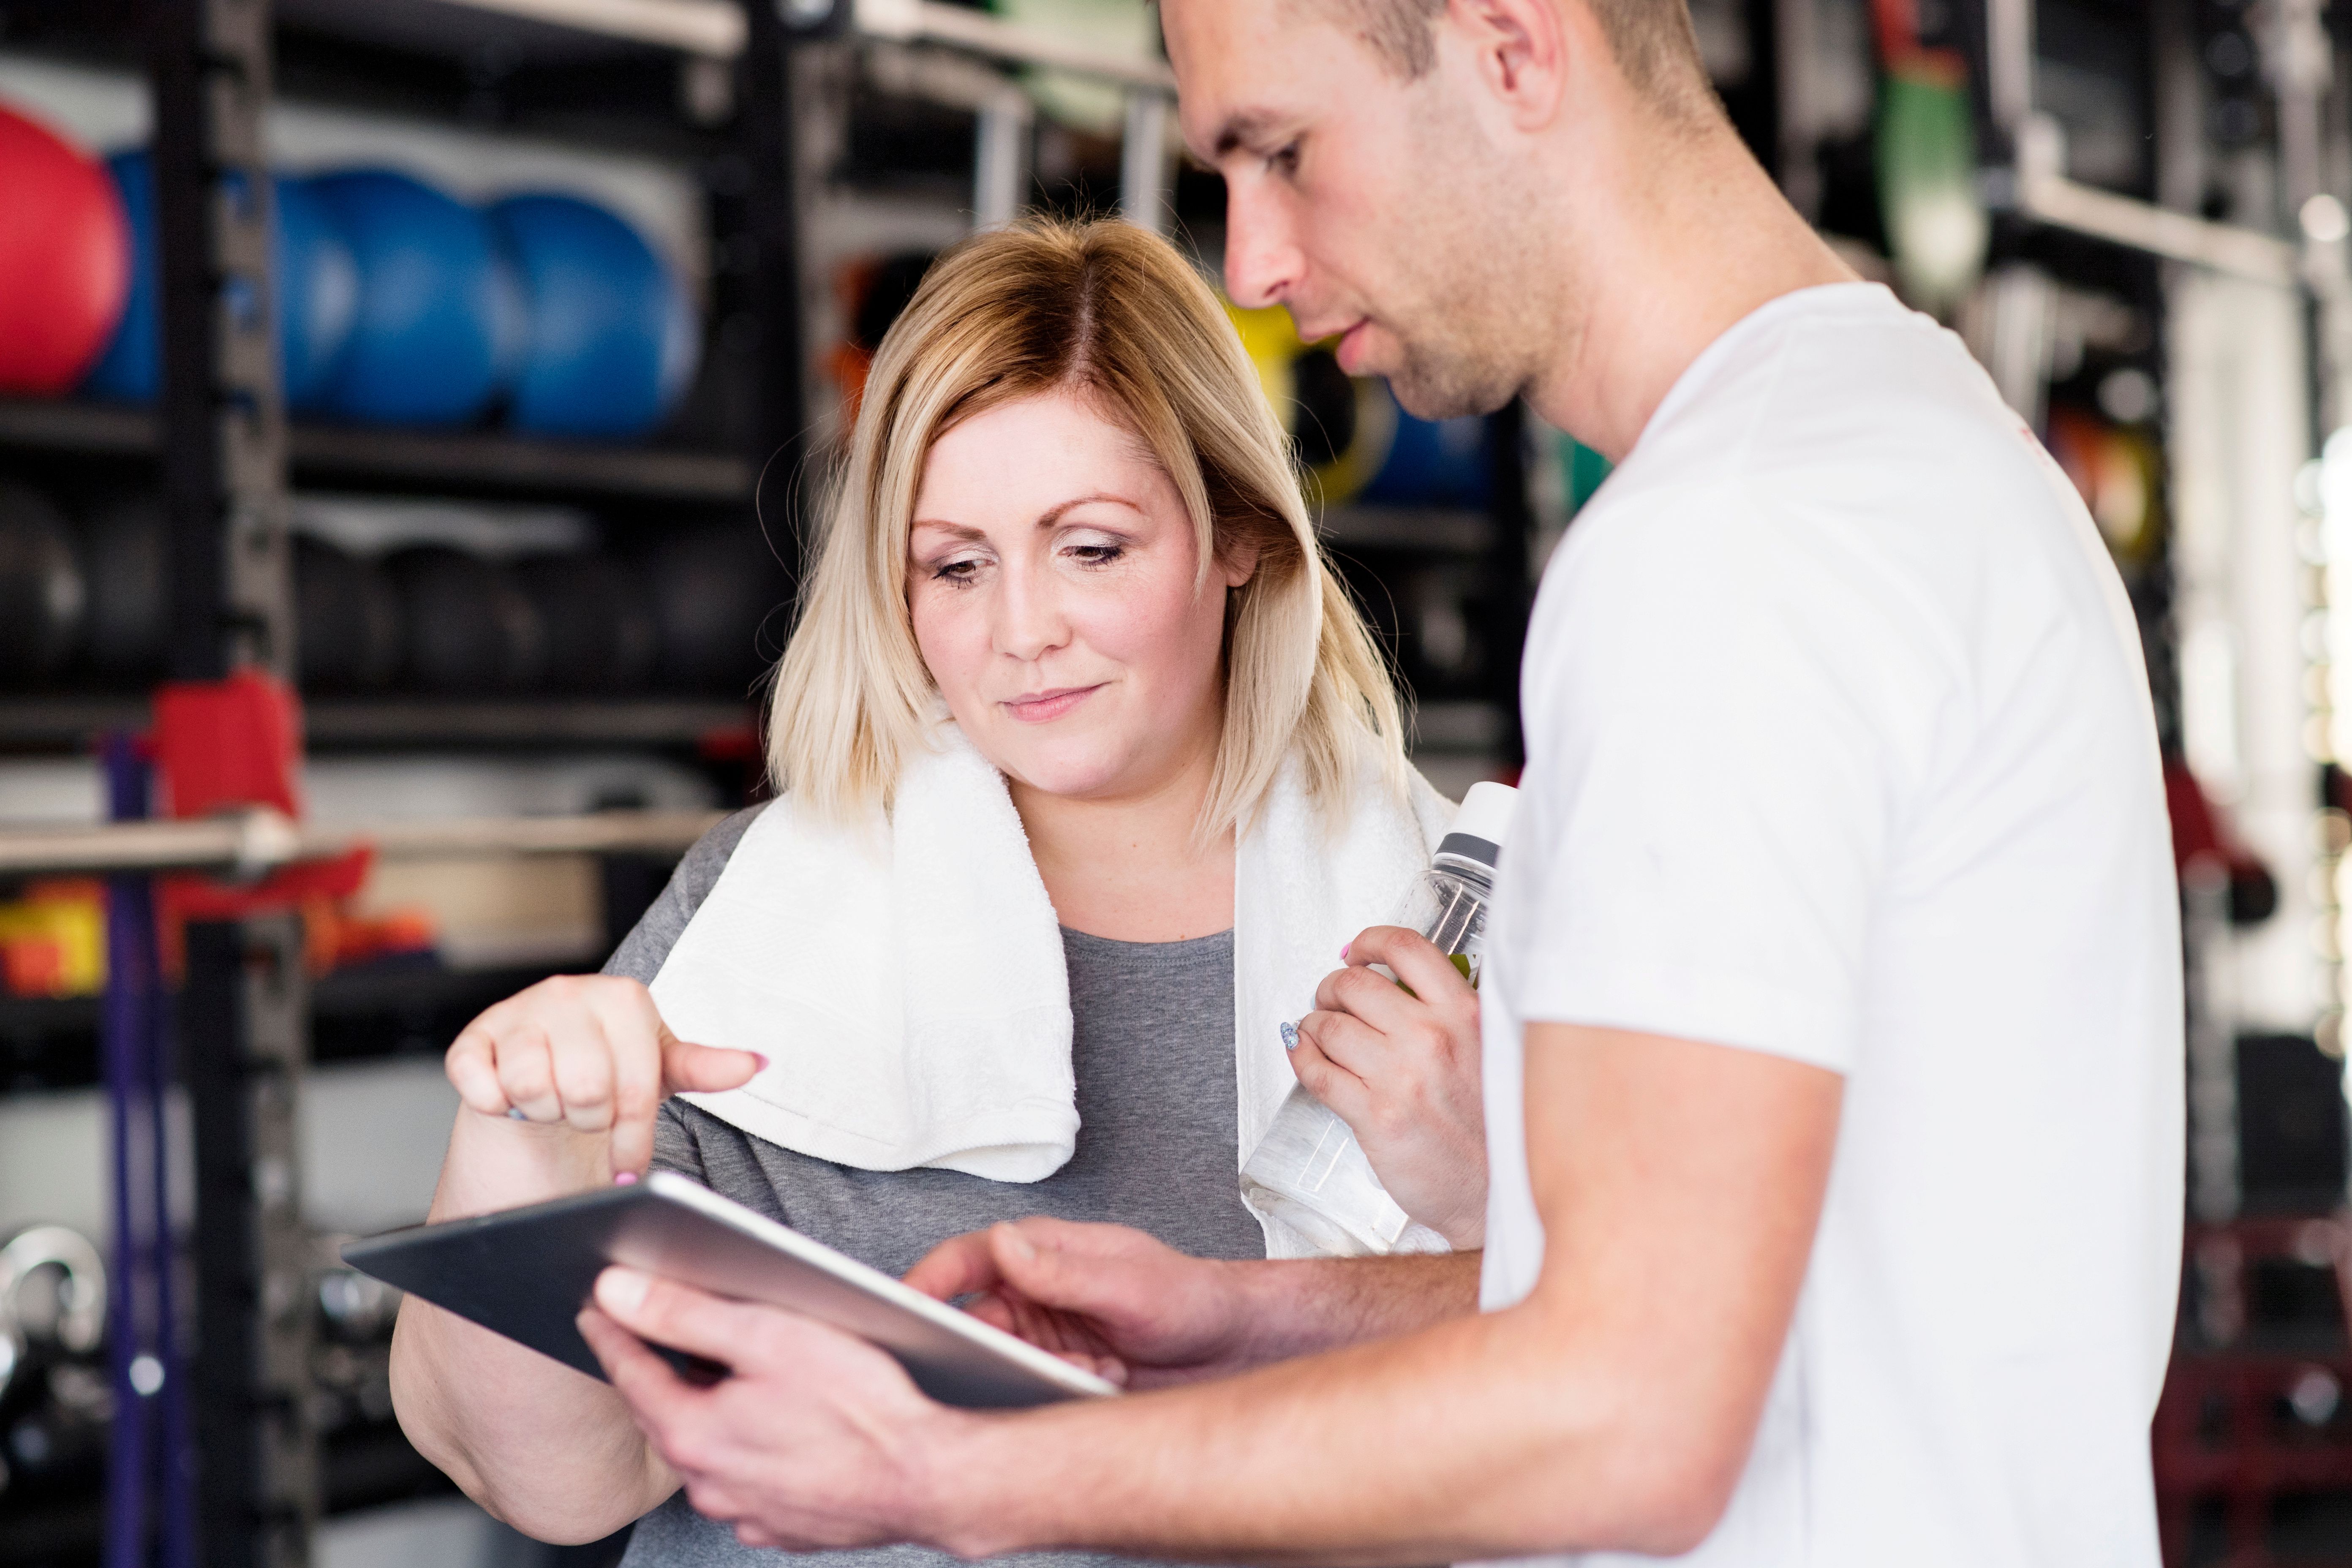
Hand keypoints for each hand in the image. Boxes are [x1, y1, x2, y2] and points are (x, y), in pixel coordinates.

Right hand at [442, 975, 762, 1192]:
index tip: (629, 1159)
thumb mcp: (660, 1068)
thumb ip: (705, 1067)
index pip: (635, 1085)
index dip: (632, 1136)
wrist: (543, 1074)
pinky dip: (495, 1104)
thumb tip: (755, 1063)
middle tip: (587, 1117)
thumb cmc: (608, 1069)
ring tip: (553, 1103)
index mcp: (624, 999)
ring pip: (532, 1086)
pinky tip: (510, 1099)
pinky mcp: (472, 1039)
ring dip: (545, 1112)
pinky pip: (480, 1085)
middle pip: (584, 1088)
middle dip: (588, 1121)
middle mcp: (568, 993)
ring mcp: (516, 1012)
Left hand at [578, 1267, 961, 1552]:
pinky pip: (747, 1482)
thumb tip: (616, 1293)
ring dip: (707, 1413)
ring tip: (725, 1375)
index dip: (612, 1331)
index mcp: (696, 1434)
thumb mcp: (769, 1335)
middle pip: (666, 1414)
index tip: (594, 1307)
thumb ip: (685, 1311)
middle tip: (651, 1335)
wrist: (929, 1479)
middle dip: (657, 1372)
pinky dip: (747, 1451)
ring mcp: (748, 1512)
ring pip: (708, 1452)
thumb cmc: (864, 1408)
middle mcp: (711, 1484)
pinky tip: (776, 1425)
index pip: (631, 1372)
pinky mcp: (785, 1525)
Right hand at [902, 1219, 1262, 1388]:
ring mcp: (1045, 1335)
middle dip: (989, 1349)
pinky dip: (1060, 1393)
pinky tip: (1104, 1380)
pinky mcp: (1058, 1374)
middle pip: (972, 1322)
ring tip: (1092, 1366)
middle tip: (1023, 1362)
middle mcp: (1035, 1292)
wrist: (1233, 1348)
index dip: (924, 1282)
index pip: (963, 1260)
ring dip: (1037, 1374)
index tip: (900, 1309)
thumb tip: (1002, 1241)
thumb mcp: (1130, 1284)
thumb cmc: (1190, 1298)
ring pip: (999, 1364)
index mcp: (1041, 1251)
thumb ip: (1063, 1268)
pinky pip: (1029, 1394)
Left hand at [1294, 925, 1486, 1245]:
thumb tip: (1394, 982)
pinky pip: (1318, 1072)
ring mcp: (1402, 1077)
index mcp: (1467, 1013)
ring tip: (1317, 1033)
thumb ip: (1451, 1012)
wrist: (1496, 1192)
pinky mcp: (1375, 1116)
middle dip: (1332, 989)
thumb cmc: (1492, 1124)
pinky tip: (1304, 1054)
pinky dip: (1301, 1056)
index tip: (1356, 952)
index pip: (1406, 948)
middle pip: (1354, 984)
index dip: (1369, 941)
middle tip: (1330, 1001)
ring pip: (1329, 1025)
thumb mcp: (1490, 1049)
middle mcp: (1433, 1038)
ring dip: (1312, 1024)